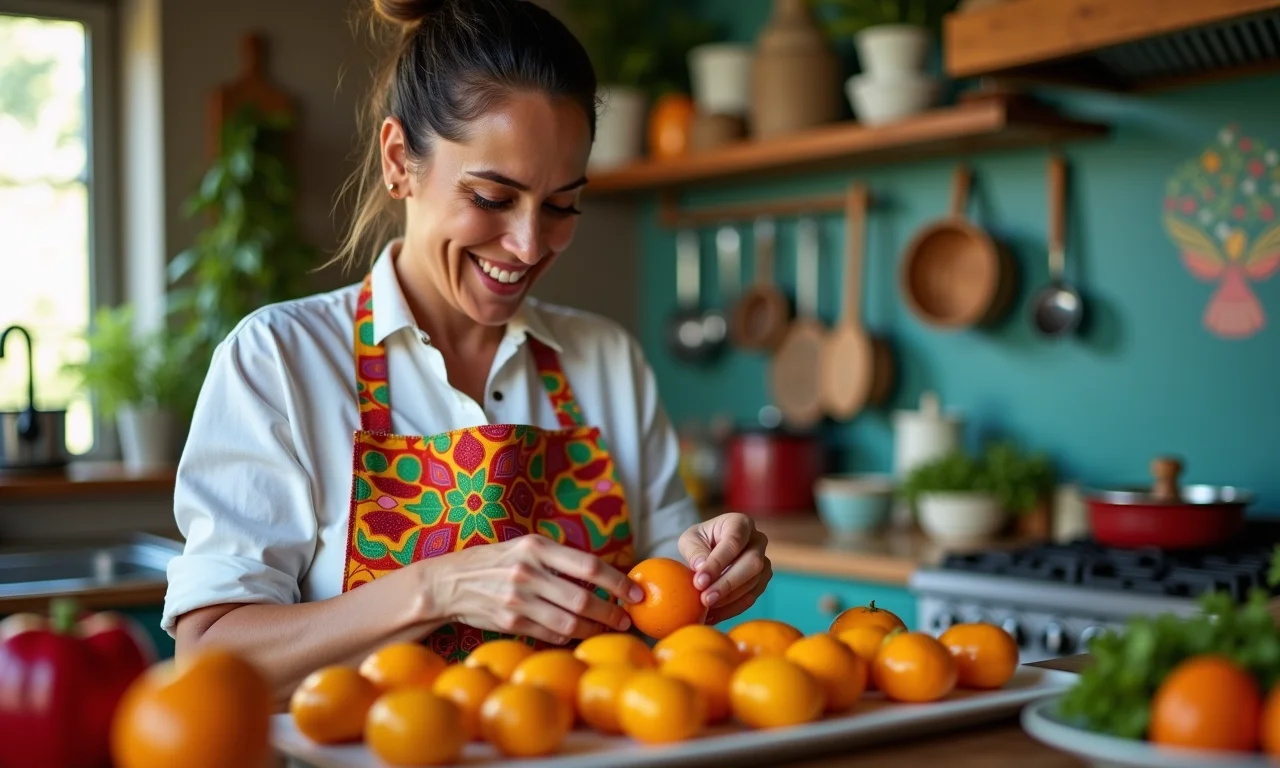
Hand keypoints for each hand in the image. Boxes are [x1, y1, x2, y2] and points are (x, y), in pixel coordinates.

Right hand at [420, 535, 643, 644]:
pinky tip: (577, 632)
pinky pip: (551, 634)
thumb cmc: (495, 562)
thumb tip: (603, 576)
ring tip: (607, 628)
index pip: (589, 565)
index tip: (636, 593)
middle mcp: (527, 572)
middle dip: (611, 612)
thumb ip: (558, 559)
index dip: (617, 582)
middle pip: (583, 599)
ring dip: (594, 629)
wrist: (448, 583)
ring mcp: (517, 600)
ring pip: (569, 622)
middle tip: (627, 619)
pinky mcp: (509, 622)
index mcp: (536, 547)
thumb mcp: (524, 547)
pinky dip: (569, 635)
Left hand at [678, 513, 770, 624]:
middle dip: (727, 584)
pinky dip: (732, 609)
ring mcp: (764, 562)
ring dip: (729, 599)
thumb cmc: (700, 541)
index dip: (717, 563)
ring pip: (754, 582)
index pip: (733, 542)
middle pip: (752, 563)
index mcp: (740, 523)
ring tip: (706, 609)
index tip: (700, 581)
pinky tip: (713, 615)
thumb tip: (701, 567)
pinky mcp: (762, 581)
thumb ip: (694, 551)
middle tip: (705, 599)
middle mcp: (758, 540)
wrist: (711, 550)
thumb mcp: (690, 540)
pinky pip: (751, 597)